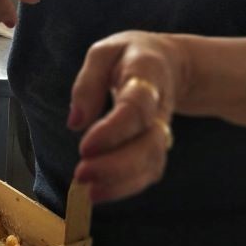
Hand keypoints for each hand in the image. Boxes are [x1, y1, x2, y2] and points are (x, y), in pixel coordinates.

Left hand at [68, 31, 186, 202]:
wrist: (169, 64)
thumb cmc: (128, 56)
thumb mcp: (104, 53)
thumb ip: (88, 83)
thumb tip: (75, 122)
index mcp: (147, 75)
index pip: (136, 107)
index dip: (114, 131)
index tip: (85, 148)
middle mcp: (160, 106)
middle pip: (149, 143)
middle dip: (117, 165)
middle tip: (82, 175)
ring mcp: (162, 129)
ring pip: (152, 162)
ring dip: (121, 182)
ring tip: (88, 192)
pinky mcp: (158, 146)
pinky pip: (149, 171)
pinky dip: (126, 187)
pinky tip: (100, 193)